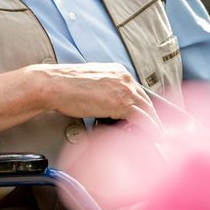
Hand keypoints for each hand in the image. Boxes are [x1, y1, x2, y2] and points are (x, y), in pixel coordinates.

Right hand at [28, 63, 159, 125]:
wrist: (54, 85)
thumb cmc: (64, 86)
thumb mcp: (89, 83)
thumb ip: (102, 90)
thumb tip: (106, 104)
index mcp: (117, 71)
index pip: (136, 90)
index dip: (141, 105)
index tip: (144, 116)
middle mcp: (124, 78)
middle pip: (145, 100)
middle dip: (151, 116)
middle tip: (155, 129)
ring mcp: (124, 90)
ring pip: (148, 110)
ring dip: (154, 124)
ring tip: (156, 136)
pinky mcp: (122, 103)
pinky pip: (143, 119)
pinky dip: (151, 129)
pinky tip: (152, 137)